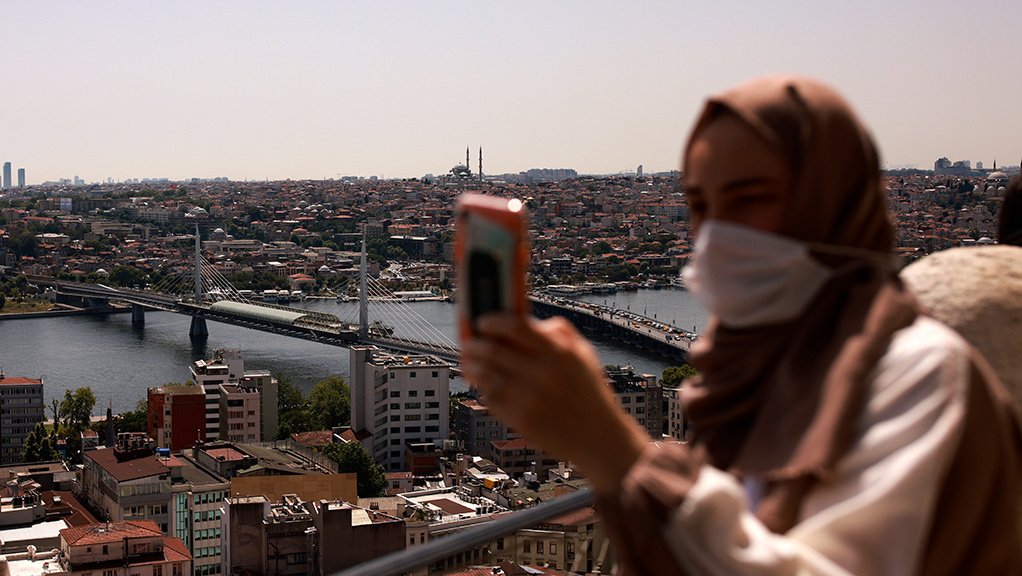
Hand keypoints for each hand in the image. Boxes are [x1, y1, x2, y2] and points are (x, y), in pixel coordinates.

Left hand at [461, 314, 647, 492]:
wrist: (599, 438)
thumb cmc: (589, 392)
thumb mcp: (583, 355)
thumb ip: (558, 331)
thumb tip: (524, 318)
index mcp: (560, 353)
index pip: (516, 327)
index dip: (494, 321)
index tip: (483, 321)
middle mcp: (544, 374)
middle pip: (495, 350)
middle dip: (475, 344)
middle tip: (469, 343)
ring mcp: (531, 399)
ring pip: (487, 375)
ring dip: (472, 366)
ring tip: (469, 363)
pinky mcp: (522, 421)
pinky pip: (492, 398)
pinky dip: (484, 390)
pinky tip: (484, 385)